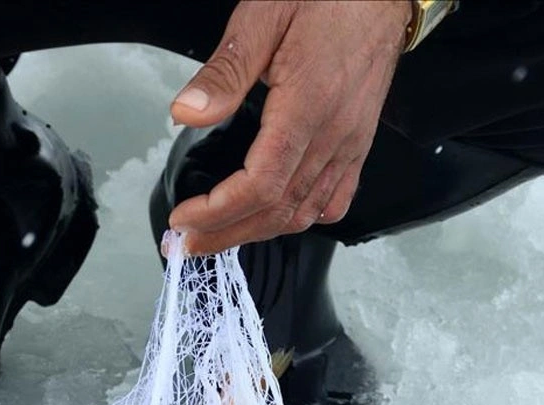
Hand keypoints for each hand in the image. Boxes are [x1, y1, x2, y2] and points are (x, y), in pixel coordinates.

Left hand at [167, 1, 410, 255]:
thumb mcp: (262, 19)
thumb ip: (225, 73)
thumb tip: (187, 114)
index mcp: (307, 108)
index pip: (261, 186)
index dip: (218, 213)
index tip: (185, 219)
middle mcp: (334, 135)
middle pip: (278, 210)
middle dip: (226, 235)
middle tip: (187, 242)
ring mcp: (350, 144)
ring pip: (306, 212)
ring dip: (258, 233)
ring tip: (219, 236)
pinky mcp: (359, 143)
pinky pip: (336, 200)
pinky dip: (303, 219)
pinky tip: (278, 218)